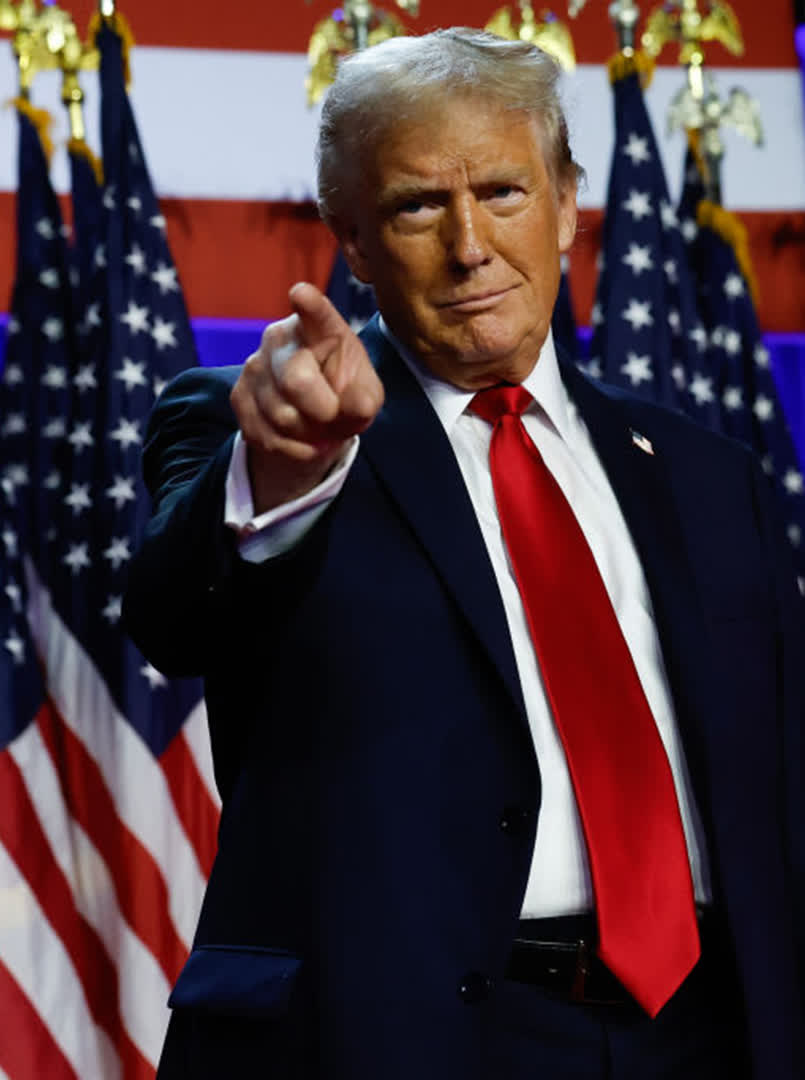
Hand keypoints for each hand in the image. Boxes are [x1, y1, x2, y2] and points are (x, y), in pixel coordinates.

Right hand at [230, 282, 383, 513]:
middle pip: (297, 382)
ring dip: (308, 434)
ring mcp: (254, 365)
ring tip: (317, 424)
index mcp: (320, 327)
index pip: (315, 313)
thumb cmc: (345, 394)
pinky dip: (293, 448)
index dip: (309, 305)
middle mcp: (280, 337)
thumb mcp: (365, 396)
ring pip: (283, 417)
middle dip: (323, 411)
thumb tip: (356, 407)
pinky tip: (300, 437)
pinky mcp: (238, 396)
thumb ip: (364, 400)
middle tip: (332, 414)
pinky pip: (268, 437)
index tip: (302, 294)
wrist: (314, 417)